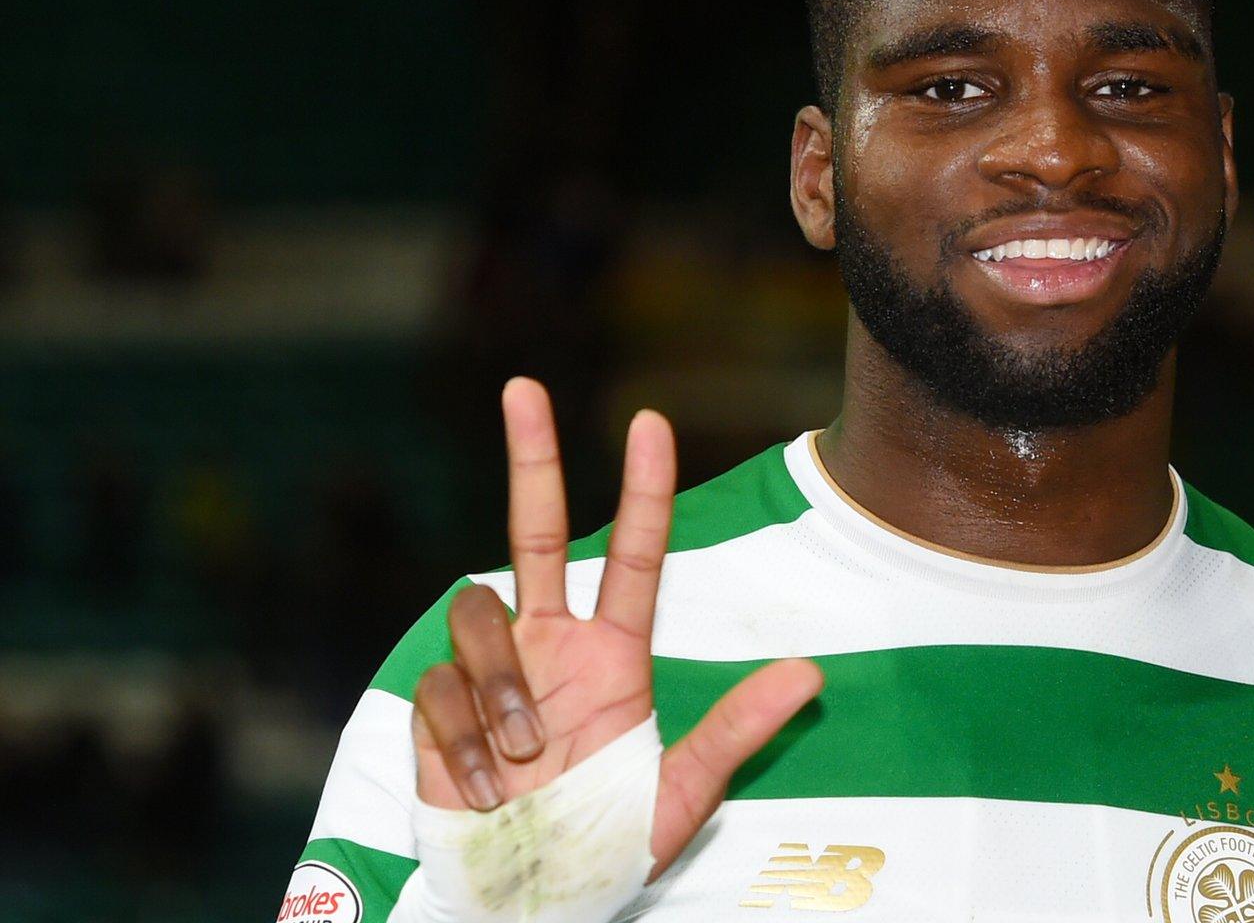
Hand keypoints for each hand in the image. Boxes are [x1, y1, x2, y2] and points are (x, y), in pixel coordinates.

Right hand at [411, 378, 823, 877]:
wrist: (523, 903)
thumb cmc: (601, 850)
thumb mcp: (681, 796)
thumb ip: (737, 733)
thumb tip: (810, 673)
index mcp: (613, 657)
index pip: (634, 556)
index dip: (645, 492)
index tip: (651, 423)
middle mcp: (551, 647)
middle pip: (536, 530)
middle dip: (530, 458)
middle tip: (524, 386)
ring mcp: (492, 672)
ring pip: (482, 614)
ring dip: (500, 684)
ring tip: (521, 759)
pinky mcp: (438, 707)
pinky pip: (441, 688)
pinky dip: (465, 738)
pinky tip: (485, 787)